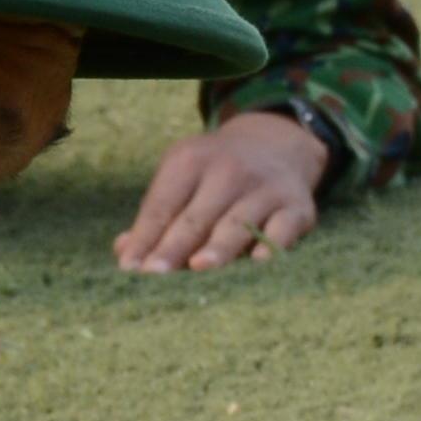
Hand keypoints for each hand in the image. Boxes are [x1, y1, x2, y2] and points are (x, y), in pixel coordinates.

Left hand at [116, 106, 332, 271]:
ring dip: (218, 247)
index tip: (129, 269)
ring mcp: (265, 187)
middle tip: (154, 275)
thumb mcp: (182, 179)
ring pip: (237, 223)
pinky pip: (283, 228)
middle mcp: (228, 170)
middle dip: (173, 246)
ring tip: (198, 268)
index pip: (162, 204)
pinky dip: (271, 245)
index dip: (145, 237)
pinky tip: (257, 263)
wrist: (277, 145)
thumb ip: (155, 217)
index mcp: (190, 161)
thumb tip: (124, 253)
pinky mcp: (297, 206)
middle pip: (196, 216)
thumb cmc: (215, 176)